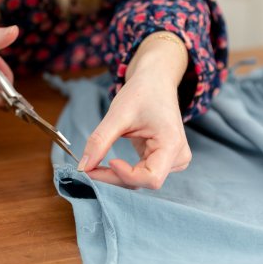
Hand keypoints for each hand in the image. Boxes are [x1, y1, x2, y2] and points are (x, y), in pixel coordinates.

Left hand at [78, 32, 191, 189]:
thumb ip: (100, 141)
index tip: (106, 161)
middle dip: (115, 177)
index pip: (151, 178)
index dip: (125, 175)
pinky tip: (111, 163)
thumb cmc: (142, 93)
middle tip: (89, 168)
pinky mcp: (164, 161)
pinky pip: (142, 175)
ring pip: (141, 181)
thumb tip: (83, 168)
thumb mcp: (118, 114)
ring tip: (99, 163)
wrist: (156, 82)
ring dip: (117, 176)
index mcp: (173, 144)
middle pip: (144, 181)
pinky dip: (123, 173)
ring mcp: (174, 161)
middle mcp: (178, 156)